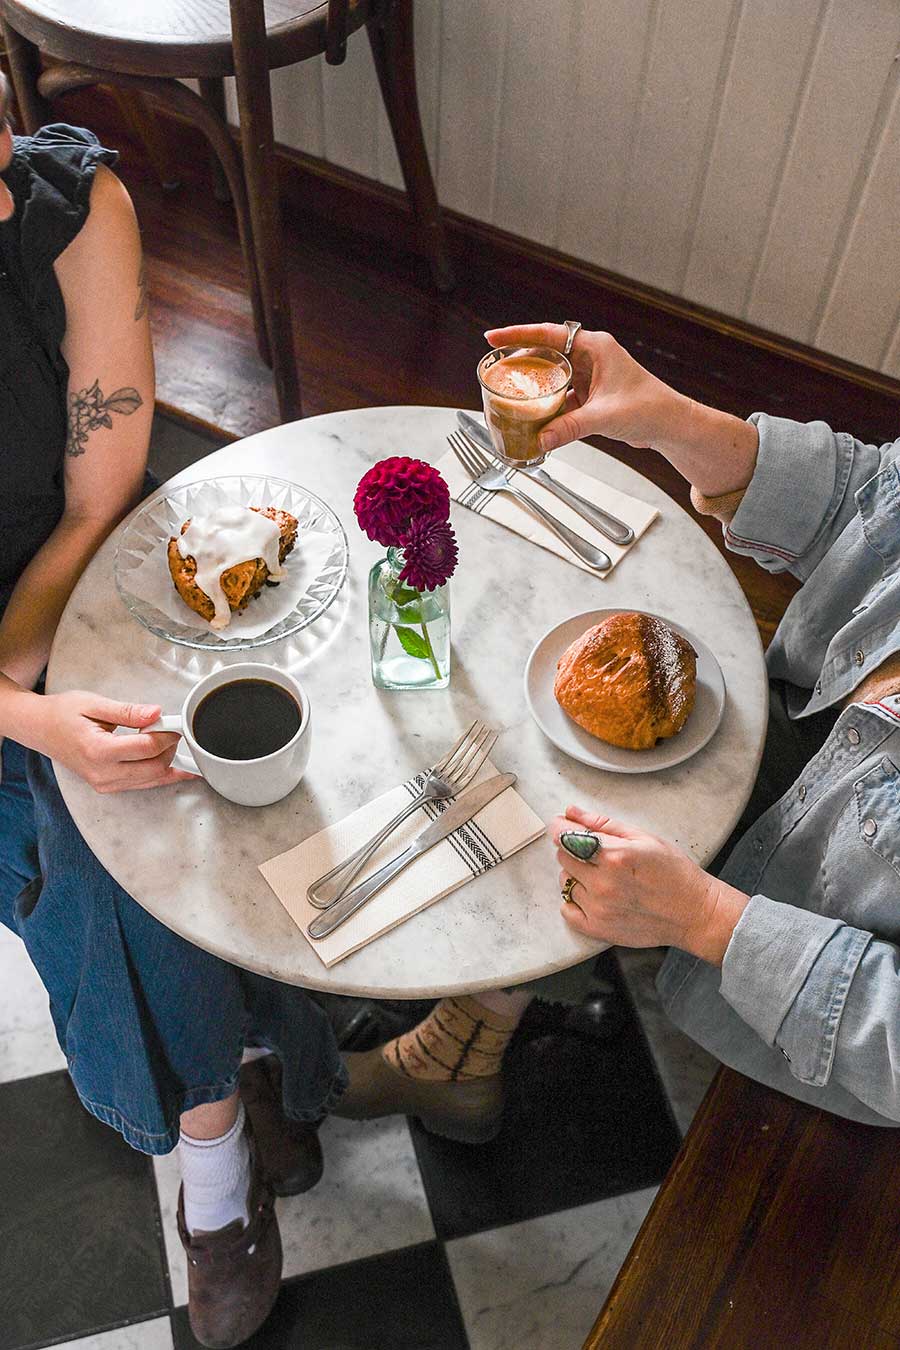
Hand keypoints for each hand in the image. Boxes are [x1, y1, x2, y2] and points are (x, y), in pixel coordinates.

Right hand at [25, 691, 195, 792]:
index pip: (146, 748)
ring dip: (167, 763)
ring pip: (151, 781)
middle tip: (171, 731)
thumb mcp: (95, 704)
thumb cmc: (62, 714)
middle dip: (170, 750)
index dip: (167, 735)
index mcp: (98, 750)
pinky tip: (170, 764)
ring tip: (170, 743)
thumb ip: (128, 711)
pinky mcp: (107, 786)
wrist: (40, 728)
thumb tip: (156, 713)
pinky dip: (159, 774)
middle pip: (154, 768)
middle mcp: (102, 773)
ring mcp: (104, 783)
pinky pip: (141, 785)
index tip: (173, 724)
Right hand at [484, 323, 688, 454]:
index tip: (493, 337)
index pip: (549, 335)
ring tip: (508, 391)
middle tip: (494, 367)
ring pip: (552, 375)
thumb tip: (540, 439)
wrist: (670, 426)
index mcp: (596, 348)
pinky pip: (561, 395)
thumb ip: (570, 427)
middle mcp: (591, 357)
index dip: (518, 335)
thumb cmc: (650, 408)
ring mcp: (590, 376)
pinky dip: (547, 405)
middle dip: (519, 360)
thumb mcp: (604, 417)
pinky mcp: (590, 395)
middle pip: (546, 353)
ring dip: (533, 385)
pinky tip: (533, 415)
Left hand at [552, 805, 748, 964]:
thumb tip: (571, 813)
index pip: (565, 837)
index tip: (560, 825)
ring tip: (604, 877)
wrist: (694, 913)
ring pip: (565, 882)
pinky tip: (595, 896)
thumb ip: (603, 824)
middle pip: (563, 858)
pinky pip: (567, 910)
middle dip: (574, 850)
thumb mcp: (643, 838)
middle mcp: (603, 884)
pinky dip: (575, 901)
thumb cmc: (674, 873)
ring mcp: (599, 909)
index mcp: (615, 856)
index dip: (560, 828)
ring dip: (577, 876)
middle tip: (599, 854)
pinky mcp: (598, 929)